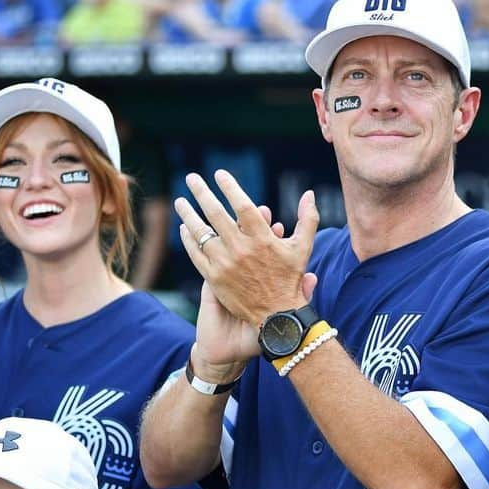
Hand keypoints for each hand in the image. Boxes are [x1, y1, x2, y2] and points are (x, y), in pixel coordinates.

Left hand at [175, 170, 318, 326]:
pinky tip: (184, 228)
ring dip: (188, 214)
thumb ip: (307, 218)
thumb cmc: (290, 278)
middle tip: (192, 178)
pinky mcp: (214, 279)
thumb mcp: (303, 247)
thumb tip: (309, 193)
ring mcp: (225, 264)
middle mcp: (241, 249)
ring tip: (180, 201)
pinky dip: (188, 240)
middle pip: (216, 214)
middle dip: (201, 192)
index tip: (220, 174)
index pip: (242, 205)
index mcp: (263, 238)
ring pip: (201, 233)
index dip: (230, 187)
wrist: (277, 315)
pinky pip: (196, 254)